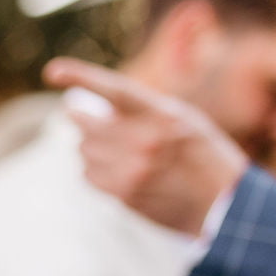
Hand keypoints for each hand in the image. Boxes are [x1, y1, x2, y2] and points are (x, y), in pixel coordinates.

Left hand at [42, 58, 246, 235]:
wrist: (223, 203)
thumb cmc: (204, 154)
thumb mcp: (184, 119)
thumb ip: (144, 110)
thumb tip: (97, 106)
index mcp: (162, 115)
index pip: (114, 90)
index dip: (81, 76)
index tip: (53, 71)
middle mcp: (144, 142)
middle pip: (85, 124)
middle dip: (81, 118)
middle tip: (83, 115)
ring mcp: (131, 171)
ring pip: (83, 150)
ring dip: (90, 145)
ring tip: (116, 148)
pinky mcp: (122, 195)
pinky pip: (86, 175)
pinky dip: (93, 169)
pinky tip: (115, 168)